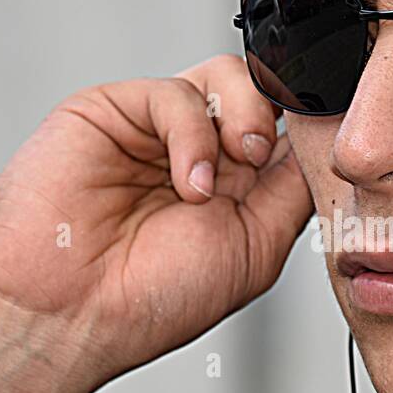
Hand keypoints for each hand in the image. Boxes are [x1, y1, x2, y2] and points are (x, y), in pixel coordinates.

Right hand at [0, 56, 313, 392]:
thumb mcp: (255, 250)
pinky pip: (174, 92)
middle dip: (278, 116)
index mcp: (234, 188)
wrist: (66, 315)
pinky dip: (193, 132)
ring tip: (234, 165)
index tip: (326, 146)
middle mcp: (197, 154)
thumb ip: (291, 191)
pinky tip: (188, 182)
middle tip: (262, 158)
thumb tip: (322, 145)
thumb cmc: (149, 301)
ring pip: (225, 77)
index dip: (309, 129)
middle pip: (262, 93)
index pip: (287, 131)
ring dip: (244, 116)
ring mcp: (155, 131)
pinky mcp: (113, 111)